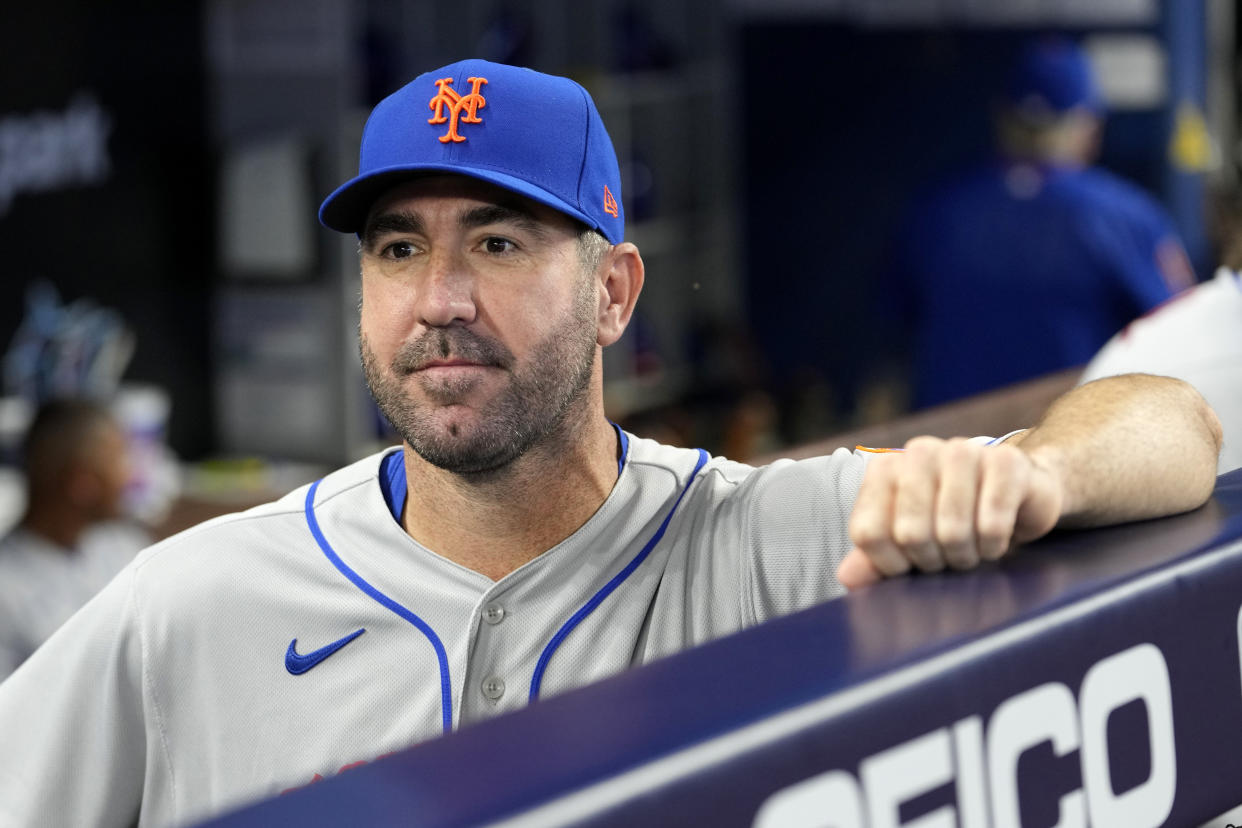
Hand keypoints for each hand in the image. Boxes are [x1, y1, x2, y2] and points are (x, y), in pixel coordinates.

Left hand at [836, 437, 1063, 589]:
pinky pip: (992, 524)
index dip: (891, 564)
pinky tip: (995, 539)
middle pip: (910, 533)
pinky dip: (994, 545)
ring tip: (971, 549)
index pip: (869, 533)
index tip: (910, 564)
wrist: (1014, 496)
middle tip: (947, 557)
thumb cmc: (950, 521)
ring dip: (965, 555)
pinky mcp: (1006, 462)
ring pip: (952, 531)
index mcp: (885, 469)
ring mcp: (963, 451)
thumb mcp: (908, 542)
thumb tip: (847, 576)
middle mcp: (919, 452)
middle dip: (932, 561)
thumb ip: (873, 558)